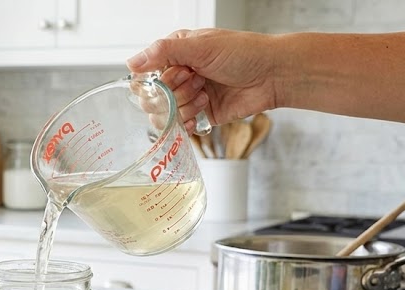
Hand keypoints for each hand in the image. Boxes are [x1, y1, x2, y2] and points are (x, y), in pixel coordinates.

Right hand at [127, 28, 280, 130]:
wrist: (274, 75)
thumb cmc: (244, 53)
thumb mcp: (201, 46)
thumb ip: (163, 52)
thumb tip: (131, 62)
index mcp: (175, 54)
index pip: (144, 74)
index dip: (157, 80)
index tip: (177, 73)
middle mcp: (178, 75)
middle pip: (151, 98)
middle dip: (173, 93)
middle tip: (196, 81)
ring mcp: (188, 96)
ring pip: (164, 115)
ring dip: (183, 106)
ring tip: (204, 94)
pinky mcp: (199, 115)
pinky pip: (179, 127)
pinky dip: (187, 123)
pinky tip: (204, 108)